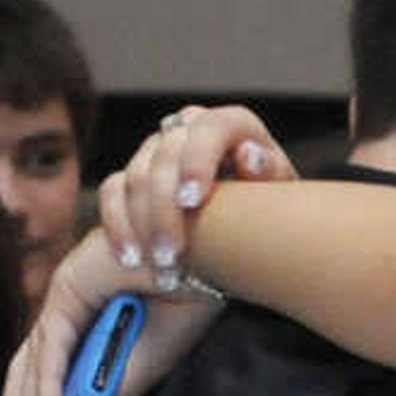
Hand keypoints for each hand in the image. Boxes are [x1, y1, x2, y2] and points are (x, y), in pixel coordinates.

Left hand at [0, 104, 281, 395]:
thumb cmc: (188, 305)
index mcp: (89, 321)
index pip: (47, 370)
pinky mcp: (70, 289)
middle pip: (28, 367)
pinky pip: (53, 346)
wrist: (209, 259)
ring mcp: (65, 296)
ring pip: (33, 360)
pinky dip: (49, 385)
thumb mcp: (146, 368)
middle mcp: (69, 308)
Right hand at [103, 103, 291, 293]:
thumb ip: (269, 172)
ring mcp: (157, 149)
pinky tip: (132, 259)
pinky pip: (114, 193)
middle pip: (165, 156)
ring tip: (164, 268)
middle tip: (174, 254)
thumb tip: (249, 155)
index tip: (192, 200)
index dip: (196, 160)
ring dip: (144, 226)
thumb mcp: (281, 192)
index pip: (210, 128)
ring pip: (136, 176)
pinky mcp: (133, 174)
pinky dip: (120, 226)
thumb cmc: (274, 204)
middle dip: (166, 209)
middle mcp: (190, 129)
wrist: (252, 220)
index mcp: (232, 126)